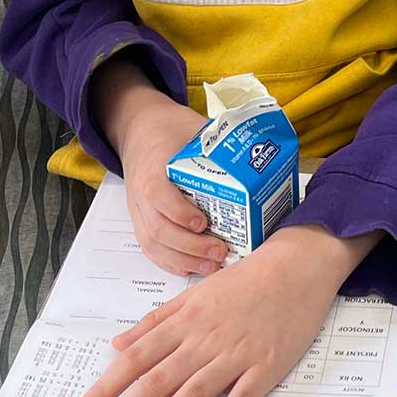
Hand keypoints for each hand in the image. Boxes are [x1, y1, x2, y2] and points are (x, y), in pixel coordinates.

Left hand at [73, 226, 369, 396]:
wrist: (298, 267)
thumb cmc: (246, 281)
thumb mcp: (195, 292)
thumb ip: (155, 321)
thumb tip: (118, 345)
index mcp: (186, 321)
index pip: (138, 359)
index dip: (108, 387)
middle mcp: (205, 339)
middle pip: (157, 381)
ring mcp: (237, 354)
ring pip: (192, 395)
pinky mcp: (267, 367)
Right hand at [92, 59, 227, 277]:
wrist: (141, 132)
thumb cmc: (170, 133)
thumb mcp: (193, 129)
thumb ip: (217, 142)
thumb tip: (255, 149)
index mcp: (153, 169)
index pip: (159, 195)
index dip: (179, 213)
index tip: (203, 223)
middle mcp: (142, 195)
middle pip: (159, 228)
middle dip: (190, 246)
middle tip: (220, 251)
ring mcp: (140, 211)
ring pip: (154, 244)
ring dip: (183, 259)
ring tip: (213, 265)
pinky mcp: (142, 222)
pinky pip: (151, 249)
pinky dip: (171, 263)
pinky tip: (194, 268)